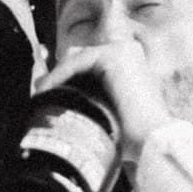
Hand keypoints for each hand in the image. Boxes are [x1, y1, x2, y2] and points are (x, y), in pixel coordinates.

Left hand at [39, 43, 171, 160]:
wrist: (153, 140)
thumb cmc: (136, 136)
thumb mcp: (113, 114)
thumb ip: (95, 103)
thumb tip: (67, 107)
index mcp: (130, 65)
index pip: (89, 62)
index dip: (67, 75)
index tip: (47, 92)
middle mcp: (127, 52)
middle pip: (79, 56)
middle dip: (58, 74)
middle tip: (40, 92)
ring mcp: (122, 51)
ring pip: (75, 59)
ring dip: (55, 77)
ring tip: (39, 95)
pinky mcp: (113, 55)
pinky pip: (76, 62)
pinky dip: (59, 75)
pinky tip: (47, 91)